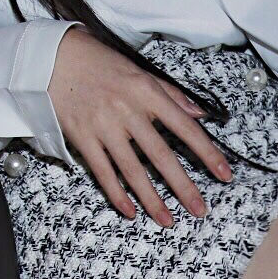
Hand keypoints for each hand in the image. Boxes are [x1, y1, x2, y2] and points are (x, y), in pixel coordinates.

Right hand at [47, 26, 234, 226]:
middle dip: (183, 186)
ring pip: (132, 170)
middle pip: (161, 156)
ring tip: (168, 220)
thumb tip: (199, 115)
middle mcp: (127, 110)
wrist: (53, 59)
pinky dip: (117, 194)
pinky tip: (131, 211)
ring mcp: (103, 126)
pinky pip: (103, 173)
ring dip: (152, 199)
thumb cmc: (100, 64)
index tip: (224, 174)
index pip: (185, 127)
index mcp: (146, 92)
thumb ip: (170, 95)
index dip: (207, 153)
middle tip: (199, 210)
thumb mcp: (139, 71)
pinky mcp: (82, 138)